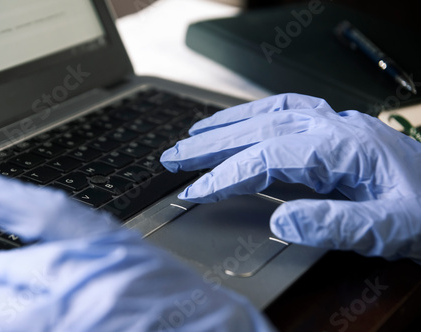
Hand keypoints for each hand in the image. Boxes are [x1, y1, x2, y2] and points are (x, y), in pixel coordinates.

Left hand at [0, 167, 273, 331]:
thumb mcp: (126, 254)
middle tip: (12, 298)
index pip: (31, 210)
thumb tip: (9, 250)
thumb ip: (70, 243)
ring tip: (12, 320)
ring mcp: (58, 323)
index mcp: (98, 248)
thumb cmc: (172, 302)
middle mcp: (74, 283)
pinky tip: (3, 329)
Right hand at [160, 93, 420, 261]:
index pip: (269, 156)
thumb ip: (335, 225)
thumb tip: (278, 222)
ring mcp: (337, 125)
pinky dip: (256, 117)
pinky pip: (288, 113)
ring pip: (270, 114)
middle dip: (211, 143)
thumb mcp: (390, 228)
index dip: (227, 173)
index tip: (195, 190)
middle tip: (173, 156)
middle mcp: (336, 128)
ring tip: (194, 136)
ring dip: (228, 124)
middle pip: (259, 128)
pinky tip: (242, 124)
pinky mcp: (337, 132)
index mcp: (346, 148)